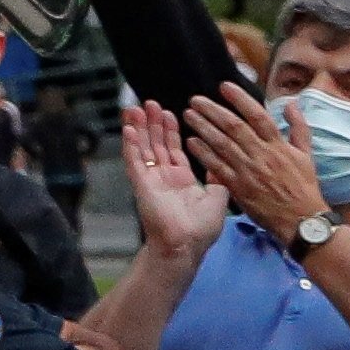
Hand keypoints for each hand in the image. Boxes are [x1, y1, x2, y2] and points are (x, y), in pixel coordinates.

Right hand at [121, 99, 230, 250]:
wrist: (186, 246)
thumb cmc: (202, 229)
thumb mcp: (218, 198)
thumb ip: (218, 178)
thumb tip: (221, 162)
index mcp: (182, 180)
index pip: (174, 149)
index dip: (171, 131)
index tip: (171, 113)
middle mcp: (164, 177)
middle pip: (156, 144)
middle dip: (154, 124)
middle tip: (151, 103)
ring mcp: (151, 180)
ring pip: (143, 148)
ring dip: (139, 128)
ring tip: (137, 108)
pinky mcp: (141, 185)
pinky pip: (134, 161)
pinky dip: (131, 145)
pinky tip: (129, 129)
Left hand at [184, 90, 327, 239]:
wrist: (301, 221)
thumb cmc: (304, 188)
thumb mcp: (307, 155)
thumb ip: (299, 127)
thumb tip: (291, 104)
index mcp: (279, 146)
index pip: (258, 115)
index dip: (240, 99)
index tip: (224, 87)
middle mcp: (262, 155)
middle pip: (234, 127)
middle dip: (212, 111)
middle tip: (195, 100)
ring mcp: (248, 171)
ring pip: (222, 144)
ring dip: (203, 128)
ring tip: (189, 115)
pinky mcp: (238, 187)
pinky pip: (217, 167)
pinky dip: (203, 153)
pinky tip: (191, 142)